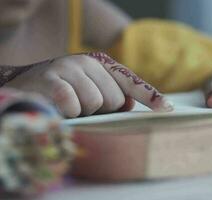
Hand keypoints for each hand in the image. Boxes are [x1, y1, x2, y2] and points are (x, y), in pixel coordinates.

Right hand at [5, 52, 172, 117]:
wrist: (25, 85)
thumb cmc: (64, 92)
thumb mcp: (90, 91)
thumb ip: (112, 95)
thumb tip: (129, 105)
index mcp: (101, 65)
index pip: (131, 81)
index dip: (150, 96)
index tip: (167, 108)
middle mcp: (87, 62)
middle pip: (114, 98)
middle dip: (102, 109)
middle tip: (83, 105)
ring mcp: (69, 68)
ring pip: (95, 103)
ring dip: (82, 112)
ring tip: (69, 105)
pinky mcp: (51, 79)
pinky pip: (72, 104)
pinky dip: (66, 113)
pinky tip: (57, 107)